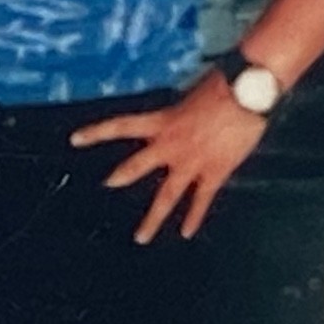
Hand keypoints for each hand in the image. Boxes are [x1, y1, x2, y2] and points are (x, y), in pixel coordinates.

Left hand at [73, 73, 268, 243]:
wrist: (249, 91)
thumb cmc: (224, 84)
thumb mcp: (191, 96)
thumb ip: (180, 113)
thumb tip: (180, 118)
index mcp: (162, 120)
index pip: (120, 125)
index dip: (96, 132)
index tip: (75, 139)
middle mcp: (170, 144)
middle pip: (137, 166)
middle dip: (119, 177)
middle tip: (105, 186)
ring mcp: (191, 162)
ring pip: (166, 196)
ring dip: (152, 219)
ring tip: (141, 238)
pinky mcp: (214, 172)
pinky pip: (200, 200)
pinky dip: (193, 218)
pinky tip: (185, 233)